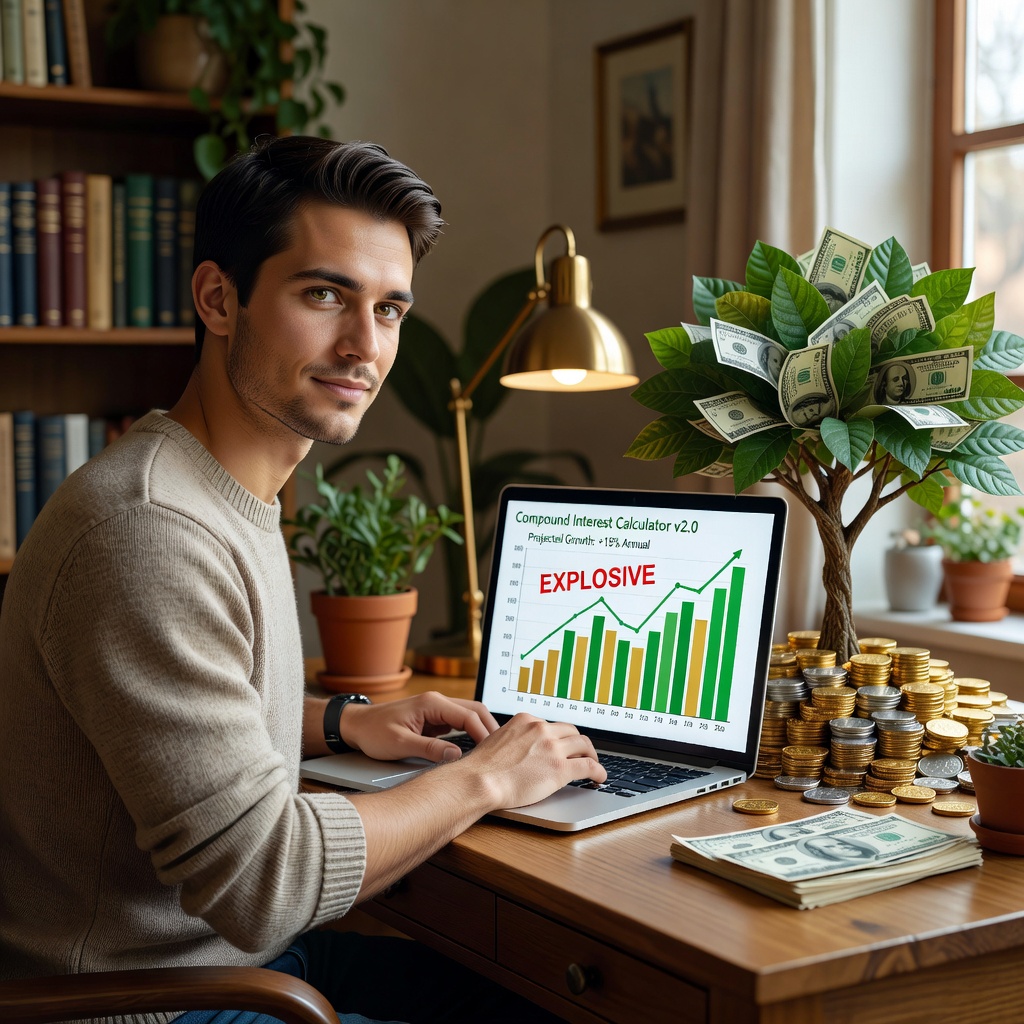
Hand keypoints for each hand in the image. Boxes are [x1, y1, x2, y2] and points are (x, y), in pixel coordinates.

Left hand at [340, 692, 498, 762]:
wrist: (355, 726)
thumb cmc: (374, 732)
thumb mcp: (400, 743)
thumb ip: (429, 749)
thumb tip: (456, 755)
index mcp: (432, 703)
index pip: (468, 715)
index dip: (484, 733)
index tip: (493, 752)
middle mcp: (437, 702)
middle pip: (474, 711)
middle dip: (489, 729)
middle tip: (501, 751)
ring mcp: (436, 710)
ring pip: (468, 716)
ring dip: (480, 731)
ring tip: (492, 752)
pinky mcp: (433, 720)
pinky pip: (457, 724)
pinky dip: (469, 735)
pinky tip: (474, 750)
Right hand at [461, 713, 606, 809]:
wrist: (480, 780)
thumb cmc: (482, 768)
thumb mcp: (497, 740)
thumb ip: (515, 739)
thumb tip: (521, 748)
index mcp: (526, 720)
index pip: (551, 725)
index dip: (560, 737)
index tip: (563, 745)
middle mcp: (541, 729)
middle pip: (571, 732)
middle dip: (578, 743)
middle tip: (582, 754)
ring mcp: (552, 747)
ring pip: (584, 745)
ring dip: (591, 755)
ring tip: (594, 764)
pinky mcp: (560, 768)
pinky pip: (588, 766)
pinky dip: (598, 770)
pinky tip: (600, 777)